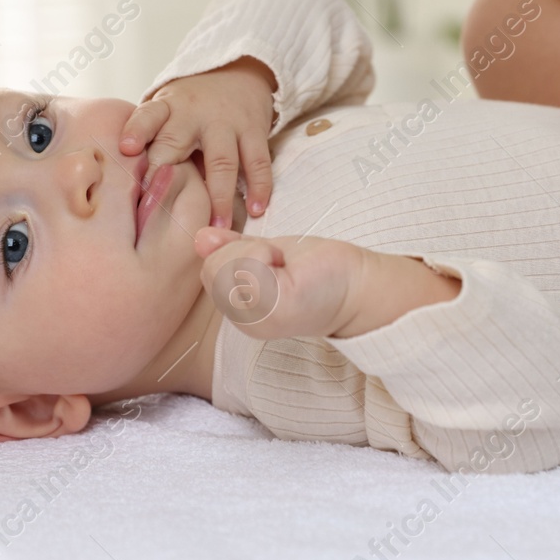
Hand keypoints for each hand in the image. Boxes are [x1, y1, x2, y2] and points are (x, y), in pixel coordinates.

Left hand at [120, 57, 277, 227]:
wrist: (237, 72)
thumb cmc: (190, 106)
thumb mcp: (166, 110)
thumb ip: (149, 139)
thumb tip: (121, 186)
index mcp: (167, 108)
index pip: (148, 116)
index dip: (137, 130)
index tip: (127, 148)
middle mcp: (194, 114)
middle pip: (180, 142)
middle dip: (172, 174)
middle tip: (163, 209)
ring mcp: (227, 123)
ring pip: (223, 161)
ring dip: (221, 196)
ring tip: (218, 226)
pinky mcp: (254, 130)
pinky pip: (258, 161)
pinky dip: (260, 186)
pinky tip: (256, 208)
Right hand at [193, 228, 365, 339]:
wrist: (359, 285)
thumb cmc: (318, 269)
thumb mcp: (266, 253)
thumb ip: (233, 249)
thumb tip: (201, 237)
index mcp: (242, 310)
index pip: (209, 269)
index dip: (237, 251)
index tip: (270, 256)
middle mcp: (245, 322)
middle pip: (212, 268)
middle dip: (245, 249)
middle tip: (279, 260)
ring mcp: (258, 319)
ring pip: (225, 265)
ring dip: (256, 250)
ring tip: (284, 264)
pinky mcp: (274, 308)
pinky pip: (246, 266)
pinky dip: (263, 254)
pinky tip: (286, 266)